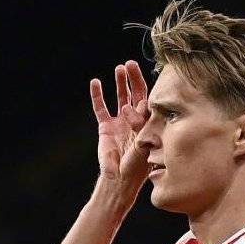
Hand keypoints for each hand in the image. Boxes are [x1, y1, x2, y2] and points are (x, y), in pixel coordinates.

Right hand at [89, 61, 150, 201]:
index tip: (143, 96)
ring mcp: (120, 122)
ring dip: (121, 83)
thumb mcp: (143, 147)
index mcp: (147, 125)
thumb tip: (144, 108)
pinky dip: (98, 95)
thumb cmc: (135, 168)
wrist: (119, 180)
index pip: (148, 104)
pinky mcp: (106, 127)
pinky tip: (96, 82)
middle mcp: (135, 121)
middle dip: (134, 79)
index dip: (146, 97)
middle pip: (137, 94)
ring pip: (121, 97)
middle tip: (131, 64)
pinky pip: (101, 108)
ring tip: (120, 68)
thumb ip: (143, 129)